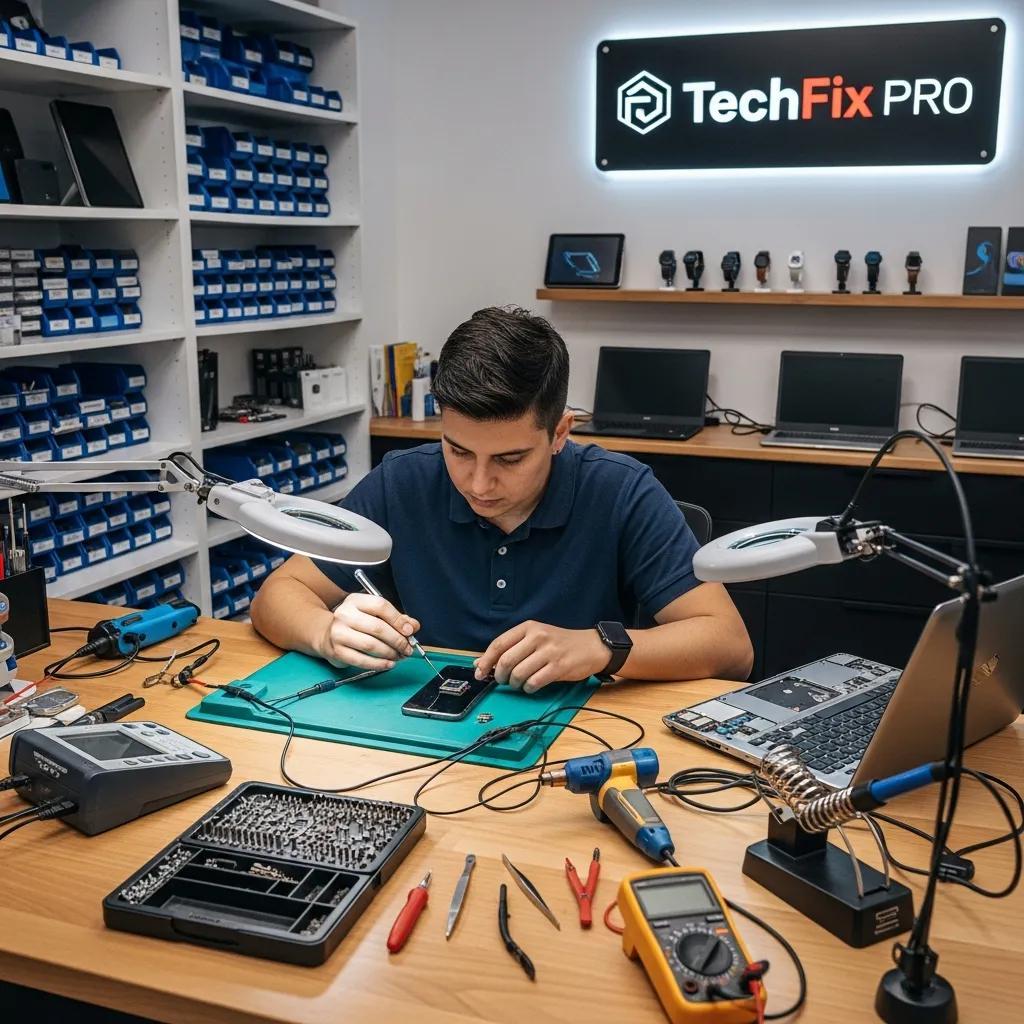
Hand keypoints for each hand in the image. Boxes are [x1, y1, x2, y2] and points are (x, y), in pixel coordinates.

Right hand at [316, 593, 419, 670]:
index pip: (381, 606)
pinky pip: (362, 660)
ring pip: (371, 645)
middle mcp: (345, 614)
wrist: (327, 634)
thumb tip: (413, 626)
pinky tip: (388, 664)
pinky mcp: (337, 651)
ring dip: (390, 653)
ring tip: (399, 656)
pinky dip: (379, 664)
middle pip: (377, 628)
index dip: (398, 620)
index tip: (409, 631)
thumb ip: (396, 619)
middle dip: (397, 640)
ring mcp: (339, 633)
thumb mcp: (374, 614)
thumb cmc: (356, 624)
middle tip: (407, 648)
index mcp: (356, 601)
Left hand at [474, 621, 609, 693]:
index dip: (486, 660)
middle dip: (500, 676)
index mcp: (528, 627)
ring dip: (515, 684)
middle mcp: (537, 637)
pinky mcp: (558, 667)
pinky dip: (528, 688)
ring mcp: (549, 652)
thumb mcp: (534, 638)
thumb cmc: (559, 643)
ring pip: (519, 674)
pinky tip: (531, 686)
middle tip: (503, 680)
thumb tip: (481, 662)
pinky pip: (534, 682)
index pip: (499, 644)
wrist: (591, 646)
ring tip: (519, 683)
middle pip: (506, 661)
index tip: (479, 672)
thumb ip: (510, 648)